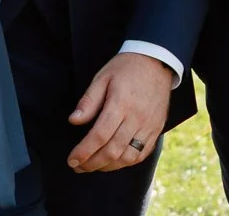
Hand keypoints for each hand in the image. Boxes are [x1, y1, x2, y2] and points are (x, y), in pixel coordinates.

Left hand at [66, 53, 173, 172]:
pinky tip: (113, 161)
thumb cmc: (125, 68)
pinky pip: (142, 154)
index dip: (84, 151)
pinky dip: (126, 162)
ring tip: (93, 165)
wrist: (156, 61)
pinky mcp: (156, 129)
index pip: (99, 135)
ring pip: (128, 156)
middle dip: (92, 163)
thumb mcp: (102, 77)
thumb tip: (74, 121)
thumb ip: (88, 101)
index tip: (72, 159)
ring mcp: (149, 126)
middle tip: (78, 166)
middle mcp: (137, 118)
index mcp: (121, 103)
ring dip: (108, 166)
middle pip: (112, 150)